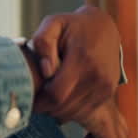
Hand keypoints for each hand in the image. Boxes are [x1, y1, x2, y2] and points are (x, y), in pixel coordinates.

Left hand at [27, 6, 121, 122]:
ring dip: (58, 111)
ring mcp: (105, 86)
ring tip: (48, 97)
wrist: (104, 27)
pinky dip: (71, 110)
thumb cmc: (72, 26)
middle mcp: (97, 76)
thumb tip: (46, 71)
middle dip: (47, 107)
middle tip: (36, 99)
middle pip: (64, 107)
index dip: (39, 101)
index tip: (28, 98)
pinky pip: (86, 112)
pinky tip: (62, 98)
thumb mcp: (53, 24)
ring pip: (75, 113)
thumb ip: (43, 42)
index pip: (56, 95)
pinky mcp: (108, 92)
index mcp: (82, 59)